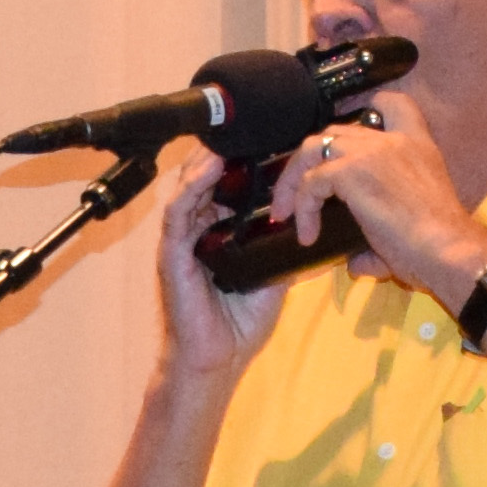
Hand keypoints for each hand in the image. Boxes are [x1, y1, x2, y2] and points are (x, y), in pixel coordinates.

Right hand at [150, 147, 284, 381]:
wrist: (218, 361)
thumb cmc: (239, 324)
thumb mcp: (273, 274)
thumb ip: (284, 245)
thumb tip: (315, 220)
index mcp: (219, 231)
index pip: (227, 184)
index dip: (242, 159)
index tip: (267, 137)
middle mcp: (198, 229)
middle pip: (205, 176)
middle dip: (224, 149)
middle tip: (248, 125)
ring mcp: (183, 240)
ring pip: (189, 185)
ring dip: (207, 159)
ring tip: (228, 135)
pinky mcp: (172, 254)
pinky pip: (178, 212)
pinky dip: (192, 187)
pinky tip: (209, 168)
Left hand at [265, 95, 486, 305]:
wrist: (448, 250)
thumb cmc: (440, 246)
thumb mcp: (411, 228)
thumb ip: (377, 243)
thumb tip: (356, 263)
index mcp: (417, 145)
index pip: (390, 104)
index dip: (363, 111)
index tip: (343, 139)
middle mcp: (393, 140)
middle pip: (335, 132)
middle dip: (309, 160)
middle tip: (296, 193)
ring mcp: (371, 152)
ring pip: (314, 149)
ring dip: (294, 181)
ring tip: (286, 213)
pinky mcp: (351, 171)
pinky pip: (311, 182)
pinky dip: (303, 207)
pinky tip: (309, 235)